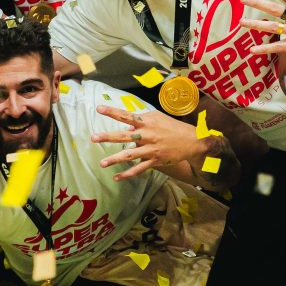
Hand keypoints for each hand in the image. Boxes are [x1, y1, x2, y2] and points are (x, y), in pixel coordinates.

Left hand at [92, 102, 209, 182]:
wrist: (191, 141)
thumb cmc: (172, 127)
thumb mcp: (157, 118)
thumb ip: (141, 121)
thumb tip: (126, 128)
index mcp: (146, 122)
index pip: (126, 116)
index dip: (112, 112)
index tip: (99, 108)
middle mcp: (147, 135)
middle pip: (124, 136)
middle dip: (108, 137)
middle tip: (93, 138)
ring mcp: (151, 149)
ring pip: (130, 155)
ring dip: (115, 159)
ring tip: (102, 163)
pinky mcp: (155, 160)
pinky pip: (139, 169)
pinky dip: (127, 174)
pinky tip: (116, 177)